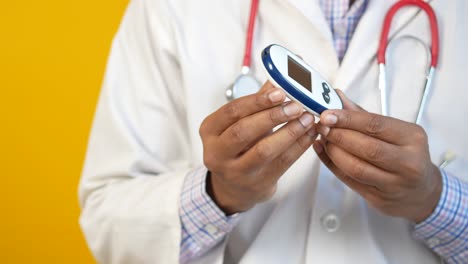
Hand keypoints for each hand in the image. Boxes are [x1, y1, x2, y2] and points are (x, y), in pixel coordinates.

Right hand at [199, 82, 316, 213]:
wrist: (234, 186)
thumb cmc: (238, 145)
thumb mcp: (239, 122)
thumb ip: (259, 99)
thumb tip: (283, 73)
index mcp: (210, 130)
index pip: (232, 111)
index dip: (257, 101)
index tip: (280, 92)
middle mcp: (217, 152)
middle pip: (244, 131)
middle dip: (273, 116)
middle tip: (296, 105)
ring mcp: (236, 171)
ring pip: (264, 150)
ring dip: (290, 132)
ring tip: (308, 118)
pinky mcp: (258, 183)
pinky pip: (282, 162)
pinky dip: (299, 146)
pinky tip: (310, 133)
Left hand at [314, 90, 441, 222]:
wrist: (421, 192)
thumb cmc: (405, 155)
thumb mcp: (394, 131)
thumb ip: (364, 116)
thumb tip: (337, 96)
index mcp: (413, 138)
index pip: (376, 125)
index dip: (348, 119)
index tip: (327, 114)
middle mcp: (408, 162)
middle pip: (366, 148)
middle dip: (338, 135)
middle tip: (321, 126)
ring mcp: (394, 184)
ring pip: (356, 168)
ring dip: (333, 152)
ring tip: (322, 139)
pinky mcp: (379, 199)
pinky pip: (349, 180)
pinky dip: (331, 165)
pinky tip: (323, 152)